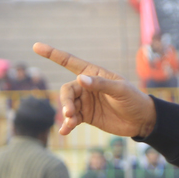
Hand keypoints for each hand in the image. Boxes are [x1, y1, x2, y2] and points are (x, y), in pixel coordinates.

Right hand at [34, 43, 156, 136]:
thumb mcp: (121, 90)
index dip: (53, 54)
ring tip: (70, 122)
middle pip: (67, 90)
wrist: (142, 120)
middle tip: (69, 112)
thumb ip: (101, 84)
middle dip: (65, 100)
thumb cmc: (134, 99)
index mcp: (93, 74)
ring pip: (68, 105)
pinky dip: (67, 124)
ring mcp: (85, 102)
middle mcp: (86, 86)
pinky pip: (72, 119)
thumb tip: (80, 79)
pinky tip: (65, 131)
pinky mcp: (86, 116)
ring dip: (67, 114)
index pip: (69, 62)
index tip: (36, 46)